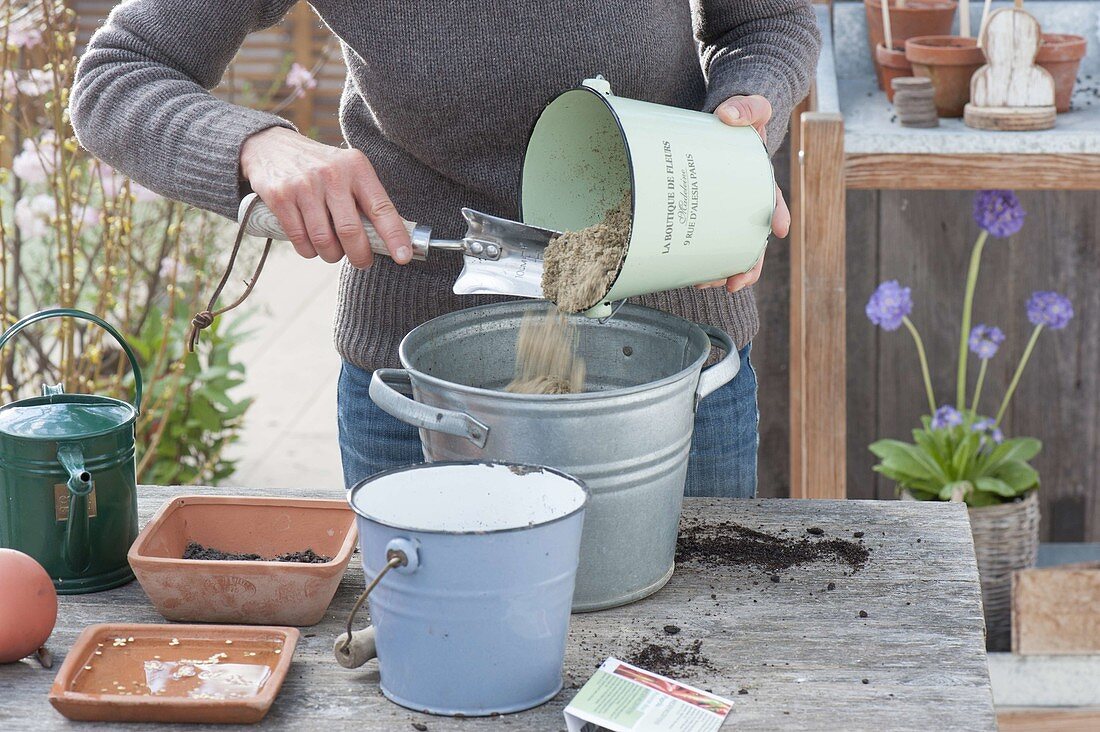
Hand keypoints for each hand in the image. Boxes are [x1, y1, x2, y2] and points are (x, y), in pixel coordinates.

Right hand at [240, 126, 411, 267]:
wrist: (271, 146)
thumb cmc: (320, 168)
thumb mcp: (348, 171)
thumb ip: (366, 200)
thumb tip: (391, 239)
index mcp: (356, 168)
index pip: (381, 208)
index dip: (394, 236)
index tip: (404, 257)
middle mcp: (332, 174)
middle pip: (351, 232)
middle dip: (359, 256)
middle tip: (362, 261)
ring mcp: (304, 185)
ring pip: (324, 241)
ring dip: (331, 255)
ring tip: (333, 250)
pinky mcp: (281, 197)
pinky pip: (300, 240)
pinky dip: (309, 251)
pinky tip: (311, 245)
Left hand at [696, 95, 790, 292]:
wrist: (724, 122)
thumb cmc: (739, 116)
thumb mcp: (749, 106)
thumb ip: (745, 106)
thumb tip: (728, 115)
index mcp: (761, 178)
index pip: (772, 199)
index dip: (776, 215)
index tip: (779, 229)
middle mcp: (748, 200)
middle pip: (754, 239)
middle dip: (749, 264)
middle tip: (736, 283)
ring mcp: (728, 209)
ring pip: (733, 248)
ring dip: (724, 271)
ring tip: (708, 285)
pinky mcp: (709, 212)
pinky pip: (711, 242)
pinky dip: (705, 261)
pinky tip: (693, 276)